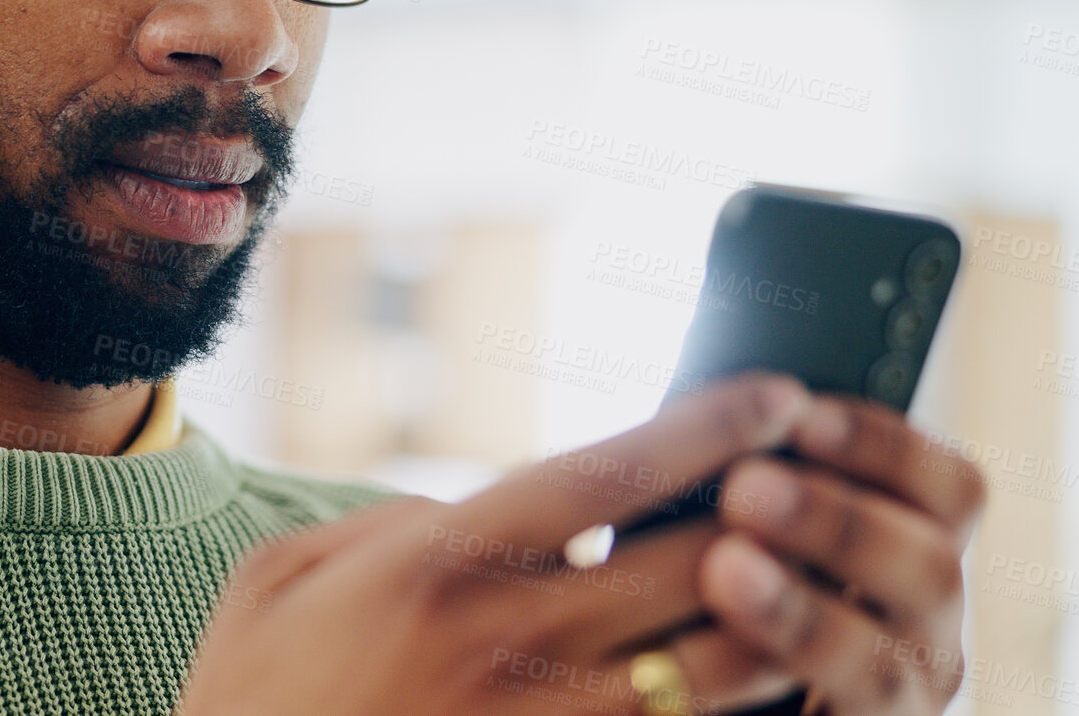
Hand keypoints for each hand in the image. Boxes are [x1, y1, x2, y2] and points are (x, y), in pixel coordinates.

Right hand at [176, 374, 826, 715]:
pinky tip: (768, 686)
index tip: (775, 393)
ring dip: (776, 624)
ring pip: (705, 677)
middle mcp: (496, 644)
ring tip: (821, 582)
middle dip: (772, 516)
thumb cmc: (249, 697)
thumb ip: (385, 525)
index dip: (705, 428)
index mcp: (434, 564)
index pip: (603, 475)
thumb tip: (471, 509)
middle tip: (828, 475)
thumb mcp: (278, 578)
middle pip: (681, 568)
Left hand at [700, 395, 987, 713]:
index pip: (950, 489)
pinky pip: (846, 714)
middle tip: (745, 489)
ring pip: (881, 658)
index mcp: (916, 548)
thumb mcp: (751, 524)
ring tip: (724, 568)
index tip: (802, 415)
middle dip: (837, 522)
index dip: (885, 447)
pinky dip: (785, 671)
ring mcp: (902, 694)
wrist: (695, 687)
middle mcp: (927, 624)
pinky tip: (709, 648)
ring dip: (801, 610)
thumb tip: (727, 416)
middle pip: (932, 566)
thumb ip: (759, 483)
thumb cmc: (720, 589)